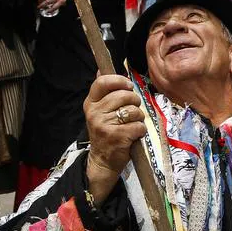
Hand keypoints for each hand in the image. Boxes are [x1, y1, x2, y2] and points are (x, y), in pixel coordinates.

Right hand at [83, 74, 147, 203]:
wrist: (102, 161)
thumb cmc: (106, 133)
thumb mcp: (99, 112)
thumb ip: (104, 92)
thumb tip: (101, 69)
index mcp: (91, 103)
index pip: (103, 82)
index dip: (119, 80)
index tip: (127, 86)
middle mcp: (95, 113)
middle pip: (124, 95)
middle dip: (134, 102)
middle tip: (132, 111)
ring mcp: (105, 125)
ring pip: (133, 110)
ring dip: (138, 118)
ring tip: (131, 125)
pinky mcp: (117, 136)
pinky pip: (138, 125)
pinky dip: (140, 131)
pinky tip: (133, 136)